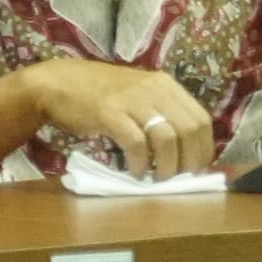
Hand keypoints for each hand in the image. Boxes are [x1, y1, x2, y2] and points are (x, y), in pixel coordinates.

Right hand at [24, 57, 216, 179]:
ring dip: (167, 165)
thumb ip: (161, 114)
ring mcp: (132, 100)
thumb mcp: (139, 96)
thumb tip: (184, 149)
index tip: (197, 169)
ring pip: (166, 137)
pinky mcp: (109, 112)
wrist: (58, 82)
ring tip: (158, 178)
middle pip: (189, 129)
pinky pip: (136, 143)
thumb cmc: (100, 94)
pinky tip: (136, 172)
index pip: (201, 119)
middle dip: (189, 160)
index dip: (204, 148)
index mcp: (166, 85)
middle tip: (179, 178)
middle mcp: (155, 89)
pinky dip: (140, 162)